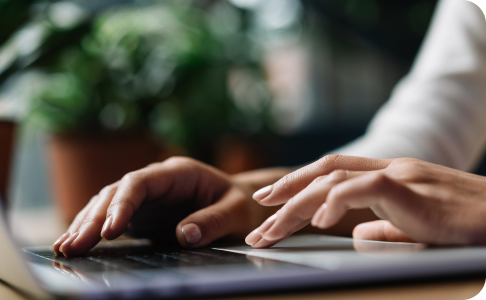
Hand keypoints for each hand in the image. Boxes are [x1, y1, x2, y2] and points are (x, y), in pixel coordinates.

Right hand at [52, 157, 276, 256]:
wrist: (241, 204)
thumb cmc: (240, 205)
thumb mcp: (236, 212)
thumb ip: (212, 222)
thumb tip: (184, 235)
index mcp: (178, 172)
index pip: (140, 182)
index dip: (122, 204)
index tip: (111, 230)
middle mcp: (156, 181)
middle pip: (116, 193)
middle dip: (94, 219)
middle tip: (75, 246)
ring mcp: (145, 196)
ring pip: (106, 204)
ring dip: (85, 224)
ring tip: (66, 248)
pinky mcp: (141, 213)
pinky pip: (110, 218)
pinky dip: (92, 230)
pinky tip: (75, 244)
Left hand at [246, 155, 485, 246]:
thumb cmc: (467, 223)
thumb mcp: (418, 224)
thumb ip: (386, 227)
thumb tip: (357, 235)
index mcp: (388, 176)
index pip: (332, 172)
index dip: (298, 183)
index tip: (270, 201)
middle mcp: (389, 169)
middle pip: (324, 172)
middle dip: (286, 191)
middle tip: (257, 212)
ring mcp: (401, 175)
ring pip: (334, 179)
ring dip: (297, 203)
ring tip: (272, 227)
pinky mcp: (413, 189)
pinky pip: (365, 188)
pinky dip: (336, 202)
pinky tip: (317, 221)